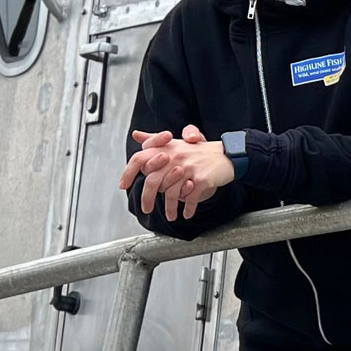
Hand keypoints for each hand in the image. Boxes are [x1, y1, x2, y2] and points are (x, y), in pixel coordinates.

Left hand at [120, 125, 235, 220]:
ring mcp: (188, 168)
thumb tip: (135, 134)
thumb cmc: (200, 151)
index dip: (129, 173)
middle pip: (153, 181)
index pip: (140, 159)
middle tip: (146, 209)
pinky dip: (188, 209)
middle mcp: (175, 157)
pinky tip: (187, 213)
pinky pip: (189, 198)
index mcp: (167, 149)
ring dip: (169, 209)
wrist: (227, 155)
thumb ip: (154, 139)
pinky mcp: (201, 179)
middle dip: (147, 199)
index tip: (123, 186)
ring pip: (171, 193)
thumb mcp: (176, 143)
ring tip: (171, 216)